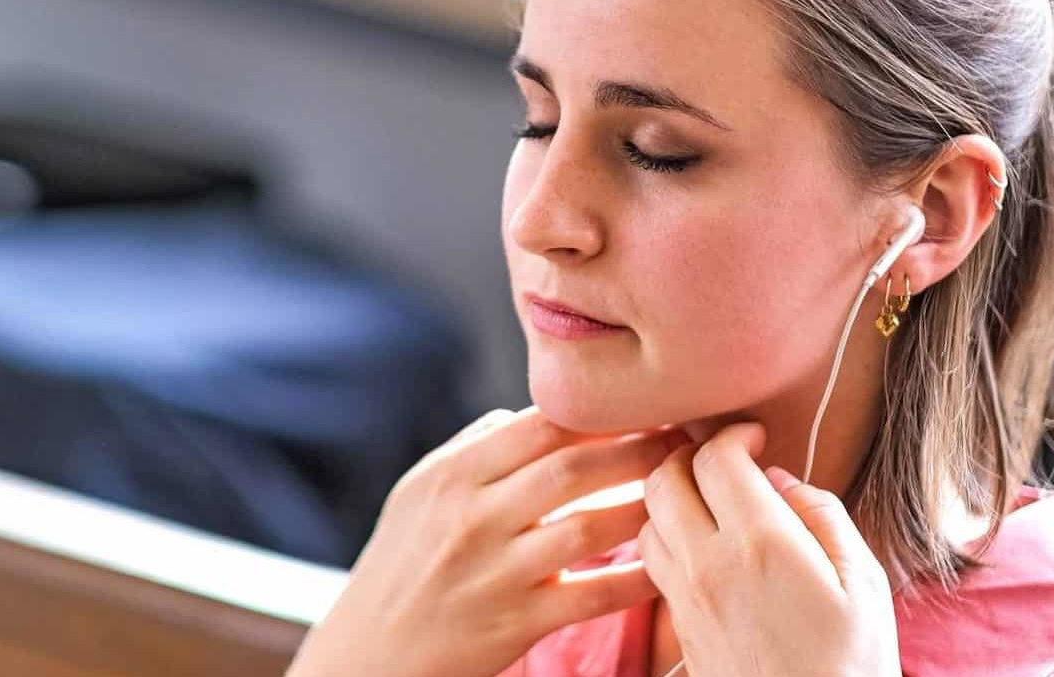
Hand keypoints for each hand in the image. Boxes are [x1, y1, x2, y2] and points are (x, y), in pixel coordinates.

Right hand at [286, 406, 693, 676]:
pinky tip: (669, 565)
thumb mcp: (417, 493)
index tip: (646, 402)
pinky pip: (591, 596)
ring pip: (588, 527)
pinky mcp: (515, 624)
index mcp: (452, 476)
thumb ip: (473, 449)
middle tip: (685, 437)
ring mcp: (495, 572)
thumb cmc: (399, 566)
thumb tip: (533, 414)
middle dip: (638, 447)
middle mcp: (472, 518)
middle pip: (570, 467)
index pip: (538, 425)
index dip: (600, 410)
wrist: (368, 653)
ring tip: (686, 492)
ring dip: (646, 505)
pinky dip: (635, 578)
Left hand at [638, 421, 900, 675]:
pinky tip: (699, 540)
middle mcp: (709, 564)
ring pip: (646, 518)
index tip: (755, 435)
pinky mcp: (678, 626)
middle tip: (721, 457)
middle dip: (687, 454)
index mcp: (760, 544)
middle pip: (662, 479)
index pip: (714, 459)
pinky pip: (652, 560)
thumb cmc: (851, 665)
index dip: (731, 434)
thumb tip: (780, 480)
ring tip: (706, 495)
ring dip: (669, 495)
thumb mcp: (863, 582)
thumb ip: (822, 516)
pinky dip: (665, 534)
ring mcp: (686, 597)